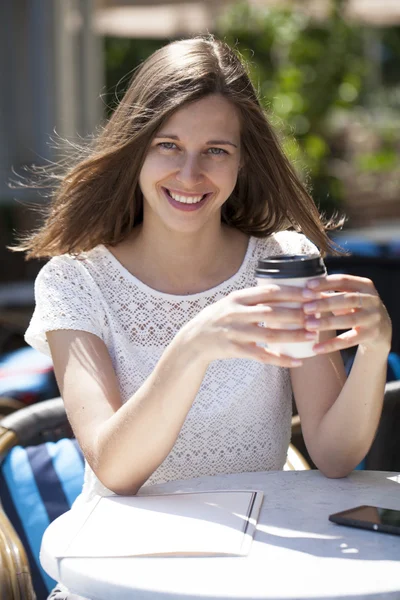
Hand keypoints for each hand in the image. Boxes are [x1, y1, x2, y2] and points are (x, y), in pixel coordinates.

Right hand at [182, 284, 318, 367]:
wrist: (194, 341)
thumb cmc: (219, 318)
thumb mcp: (232, 302)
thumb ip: (254, 298)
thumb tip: (286, 291)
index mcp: (238, 297)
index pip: (269, 292)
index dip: (292, 292)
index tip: (311, 293)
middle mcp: (236, 313)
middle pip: (272, 313)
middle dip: (297, 314)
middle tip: (318, 315)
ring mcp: (235, 332)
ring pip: (270, 335)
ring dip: (294, 335)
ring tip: (313, 335)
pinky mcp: (235, 350)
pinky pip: (262, 356)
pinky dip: (281, 359)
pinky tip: (297, 361)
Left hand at [302, 274, 391, 354]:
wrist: (381, 330)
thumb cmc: (355, 309)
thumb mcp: (347, 297)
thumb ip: (329, 293)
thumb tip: (302, 291)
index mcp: (364, 285)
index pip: (343, 280)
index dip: (325, 283)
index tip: (307, 286)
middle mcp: (372, 300)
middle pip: (347, 300)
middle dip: (325, 303)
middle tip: (305, 307)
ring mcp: (373, 318)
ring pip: (349, 320)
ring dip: (327, 322)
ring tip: (308, 325)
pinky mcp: (371, 335)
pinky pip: (349, 340)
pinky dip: (331, 345)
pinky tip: (316, 348)